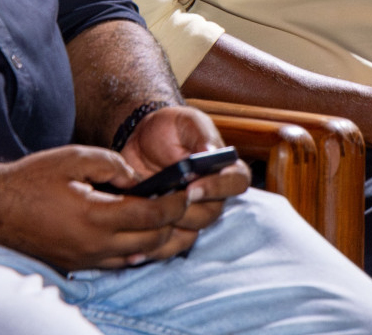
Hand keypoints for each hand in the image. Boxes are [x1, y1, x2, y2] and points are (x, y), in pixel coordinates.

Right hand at [0, 143, 192, 270]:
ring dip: (159, 240)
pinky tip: (141, 234)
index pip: (151, 216)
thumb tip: (138, 178)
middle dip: (174, 223)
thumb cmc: (31, 180)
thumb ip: (112, 164)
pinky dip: (137, 250)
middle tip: (185, 203)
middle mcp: (94, 245)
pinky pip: (119, 263)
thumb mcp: (74, 157)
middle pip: (151, 241)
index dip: (175, 204)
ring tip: (170, 219)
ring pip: (138, 257)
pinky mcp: (79, 265)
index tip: (188, 191)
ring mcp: (86, 259)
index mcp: (96, 216)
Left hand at [118, 106, 249, 247]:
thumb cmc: (170, 128)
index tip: (193, 187)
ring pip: (190, 233)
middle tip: (163, 204)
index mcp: (224, 167)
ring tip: (146, 219)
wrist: (142, 139)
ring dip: (168, 229)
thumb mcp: (186, 121)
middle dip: (187, 211)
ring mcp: (192, 212)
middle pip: (211, 213)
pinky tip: (134, 250)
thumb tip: (211, 152)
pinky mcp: (171, 224)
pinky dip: (153, 248)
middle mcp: (213, 194)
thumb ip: (201, 134)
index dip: (218, 188)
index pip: (237, 182)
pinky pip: (169, 245)